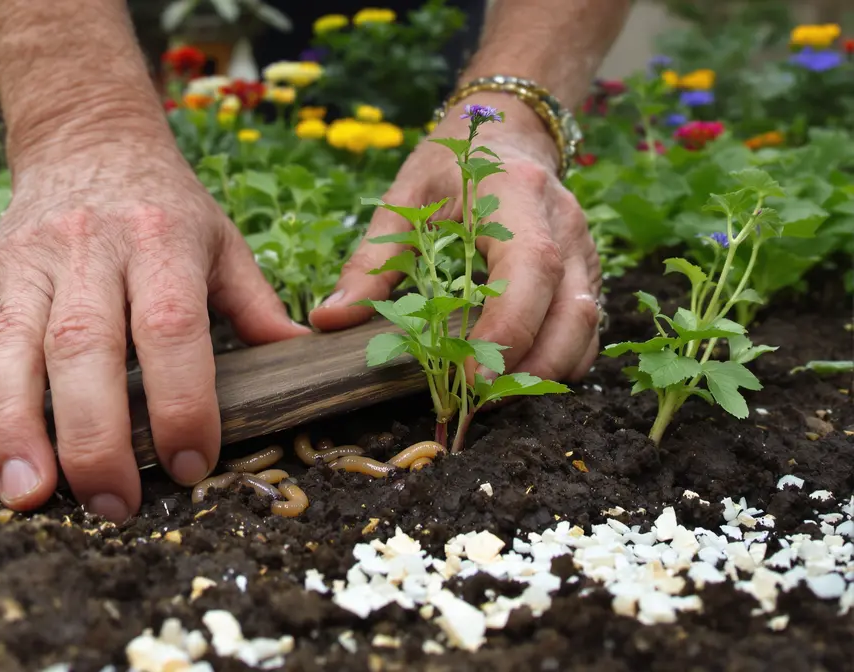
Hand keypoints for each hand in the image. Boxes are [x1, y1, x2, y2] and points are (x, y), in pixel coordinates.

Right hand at [0, 133, 307, 519]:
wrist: (88, 141)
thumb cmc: (164, 208)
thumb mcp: (222, 241)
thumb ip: (256, 303)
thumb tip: (306, 359)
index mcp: (160, 241)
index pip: (171, 325)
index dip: (182, 398)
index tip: (191, 463)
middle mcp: (87, 248)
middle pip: (83, 344)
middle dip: (93, 434)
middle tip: (109, 503)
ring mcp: (24, 262)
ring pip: (8, 345)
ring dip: (12, 425)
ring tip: (28, 495)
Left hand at [310, 93, 601, 382]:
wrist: (506, 131)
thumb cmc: (449, 165)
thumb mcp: (402, 200)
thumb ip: (368, 261)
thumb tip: (329, 319)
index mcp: (516, 194)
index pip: (531, 267)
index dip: (507, 327)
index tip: (469, 374)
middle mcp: (564, 222)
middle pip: (572, 308)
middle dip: (531, 365)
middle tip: (478, 403)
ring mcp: (585, 248)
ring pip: (587, 325)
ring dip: (547, 370)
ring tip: (492, 398)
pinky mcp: (588, 271)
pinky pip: (587, 327)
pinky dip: (558, 359)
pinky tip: (514, 377)